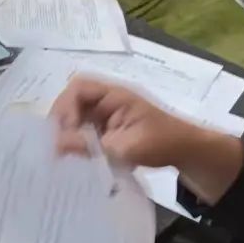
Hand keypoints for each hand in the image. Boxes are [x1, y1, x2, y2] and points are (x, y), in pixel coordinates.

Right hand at [49, 76, 200, 168]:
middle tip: (60, 144)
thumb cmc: (161, 143)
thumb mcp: (125, 147)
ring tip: (66, 152)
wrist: (187, 152)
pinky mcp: (108, 126)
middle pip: (73, 99)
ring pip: (76, 114)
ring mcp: (107, 112)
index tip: (67, 132)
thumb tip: (56, 145)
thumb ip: (90, 146)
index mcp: (114, 95)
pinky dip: (78, 139)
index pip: (79, 87)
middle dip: (63, 120)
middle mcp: (108, 99)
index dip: (66, 107)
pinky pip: (85, 127)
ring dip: (69, 131)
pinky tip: (78, 155)